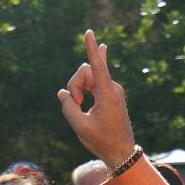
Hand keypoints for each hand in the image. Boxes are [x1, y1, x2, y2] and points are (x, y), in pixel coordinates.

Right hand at [58, 30, 136, 167]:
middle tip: (75, 105)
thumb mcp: (80, 126)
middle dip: (75, 84)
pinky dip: (84, 88)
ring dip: (78, 89)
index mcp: (108, 94)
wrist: (122, 152)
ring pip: (88, 77)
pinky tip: (100, 52)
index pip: (98, 66)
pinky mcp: (110, 95)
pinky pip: (94, 82)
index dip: (91, 48)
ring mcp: (112, 90)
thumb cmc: (102, 141)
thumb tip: (63, 93)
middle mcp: (112, 88)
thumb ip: (68, 107)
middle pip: (86, 72)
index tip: (89, 32)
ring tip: (79, 107)